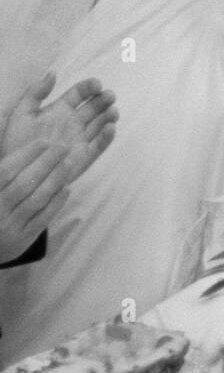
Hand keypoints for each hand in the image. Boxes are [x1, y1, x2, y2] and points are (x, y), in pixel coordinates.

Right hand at [0, 139, 69, 264]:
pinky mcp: (22, 240)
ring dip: (55, 180)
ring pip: (36, 199)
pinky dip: (56, 203)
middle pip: (24, 183)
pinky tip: (67, 189)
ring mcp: (9, 227)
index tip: (44, 141)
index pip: (7, 170)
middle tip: (63, 147)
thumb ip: (2, 165)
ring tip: (69, 164)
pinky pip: (42, 219)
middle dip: (46, 163)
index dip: (26, 154)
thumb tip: (5, 132)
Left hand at [1, 73, 117, 187]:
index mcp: (60, 110)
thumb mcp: (20, 114)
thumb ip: (35, 92)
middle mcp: (73, 123)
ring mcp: (80, 139)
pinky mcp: (84, 157)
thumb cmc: (15, 144)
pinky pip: (99, 146)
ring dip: (108, 116)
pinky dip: (107, 138)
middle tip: (110, 96)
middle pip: (94, 107)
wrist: (16, 173)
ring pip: (100, 124)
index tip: (97, 84)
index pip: (79, 93)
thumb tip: (53, 73)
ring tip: (112, 112)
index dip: (89, 87)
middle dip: (104, 100)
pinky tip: (110, 128)